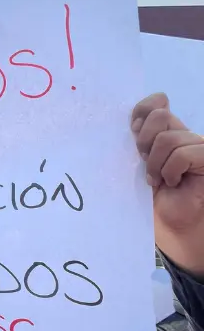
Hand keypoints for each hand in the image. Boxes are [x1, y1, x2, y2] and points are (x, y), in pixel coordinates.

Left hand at [132, 93, 203, 273]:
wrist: (171, 226)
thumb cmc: (153, 199)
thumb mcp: (138, 167)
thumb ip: (138, 143)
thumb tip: (135, 120)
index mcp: (163, 134)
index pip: (154, 105)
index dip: (141, 111)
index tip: (133, 131)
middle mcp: (182, 136)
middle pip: (160, 116)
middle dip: (145, 141)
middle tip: (144, 162)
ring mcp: (197, 147)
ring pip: (169, 138)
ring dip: (156, 163)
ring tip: (158, 180)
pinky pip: (184, 153)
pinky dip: (171, 169)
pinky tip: (172, 182)